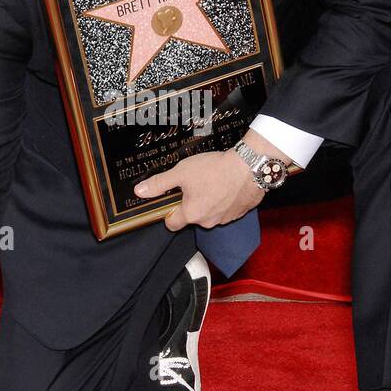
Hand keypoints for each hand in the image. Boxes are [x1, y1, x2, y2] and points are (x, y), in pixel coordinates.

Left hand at [134, 149, 263, 231]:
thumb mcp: (181, 172)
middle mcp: (208, 221)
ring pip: (210, 214)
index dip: (168, 212)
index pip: (172, 224)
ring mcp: (226, 219)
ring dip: (209, 202)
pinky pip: (227, 210)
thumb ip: (160, 183)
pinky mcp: (240, 213)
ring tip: (212, 182)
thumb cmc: (216, 169)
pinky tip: (226, 185)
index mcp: (191, 214)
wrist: (249, 166)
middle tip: (194, 184)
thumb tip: (140, 191)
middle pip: (192, 218)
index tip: (171, 201)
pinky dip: (225, 200)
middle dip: (191, 204)